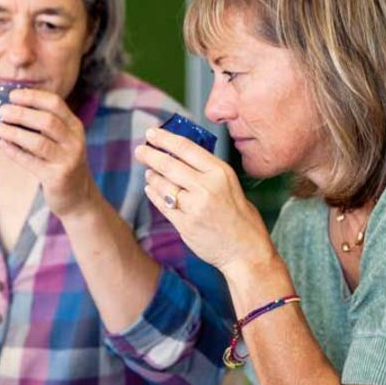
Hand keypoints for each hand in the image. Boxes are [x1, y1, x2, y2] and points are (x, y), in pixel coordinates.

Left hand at [0, 88, 100, 216]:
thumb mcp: (61, 140)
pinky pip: (31, 162)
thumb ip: (44, 125)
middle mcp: (74, 141)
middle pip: (47, 121)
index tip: (12, 95)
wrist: (78, 196)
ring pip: (38, 142)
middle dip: (21, 113)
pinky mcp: (57, 178)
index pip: (55, 103)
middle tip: (1, 110)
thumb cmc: (62, 162)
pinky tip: (3, 144)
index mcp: (74, 126)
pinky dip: (14, 152)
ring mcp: (68, 160)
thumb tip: (10, 107)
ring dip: (15, 132)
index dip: (33, 96)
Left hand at [135, 127, 273, 276]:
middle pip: (169, 164)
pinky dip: (154, 194)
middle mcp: (206, 187)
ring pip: (163, 185)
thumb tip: (182, 155)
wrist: (245, 251)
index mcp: (220, 172)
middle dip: (150, 155)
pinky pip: (163, 204)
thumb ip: (208, 171)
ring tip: (148, 172)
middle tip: (140, 151)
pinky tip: (151, 188)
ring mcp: (194, 207)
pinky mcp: (185, 224)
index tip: (151, 133)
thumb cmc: (240, 216)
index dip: (165, 138)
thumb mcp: (231, 184)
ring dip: (152, 176)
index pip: (186, 148)